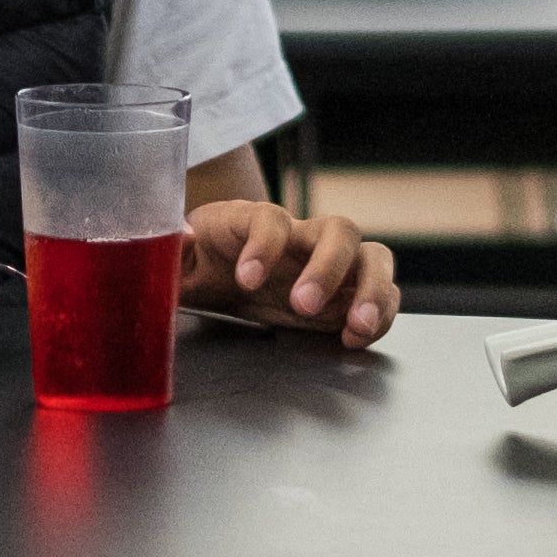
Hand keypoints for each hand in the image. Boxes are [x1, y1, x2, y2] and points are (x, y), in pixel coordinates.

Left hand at [181, 197, 395, 345]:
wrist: (219, 273)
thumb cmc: (199, 261)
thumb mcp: (176, 259)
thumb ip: (174, 248)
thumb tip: (184, 236)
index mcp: (253, 222)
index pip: (270, 218)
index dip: (264, 245)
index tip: (246, 279)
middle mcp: (301, 236)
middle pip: (338, 229)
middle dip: (327, 268)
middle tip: (304, 306)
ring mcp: (330, 262)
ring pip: (372, 256)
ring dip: (371, 290)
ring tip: (356, 327)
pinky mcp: (347, 292)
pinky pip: (382, 293)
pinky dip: (380, 314)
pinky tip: (357, 338)